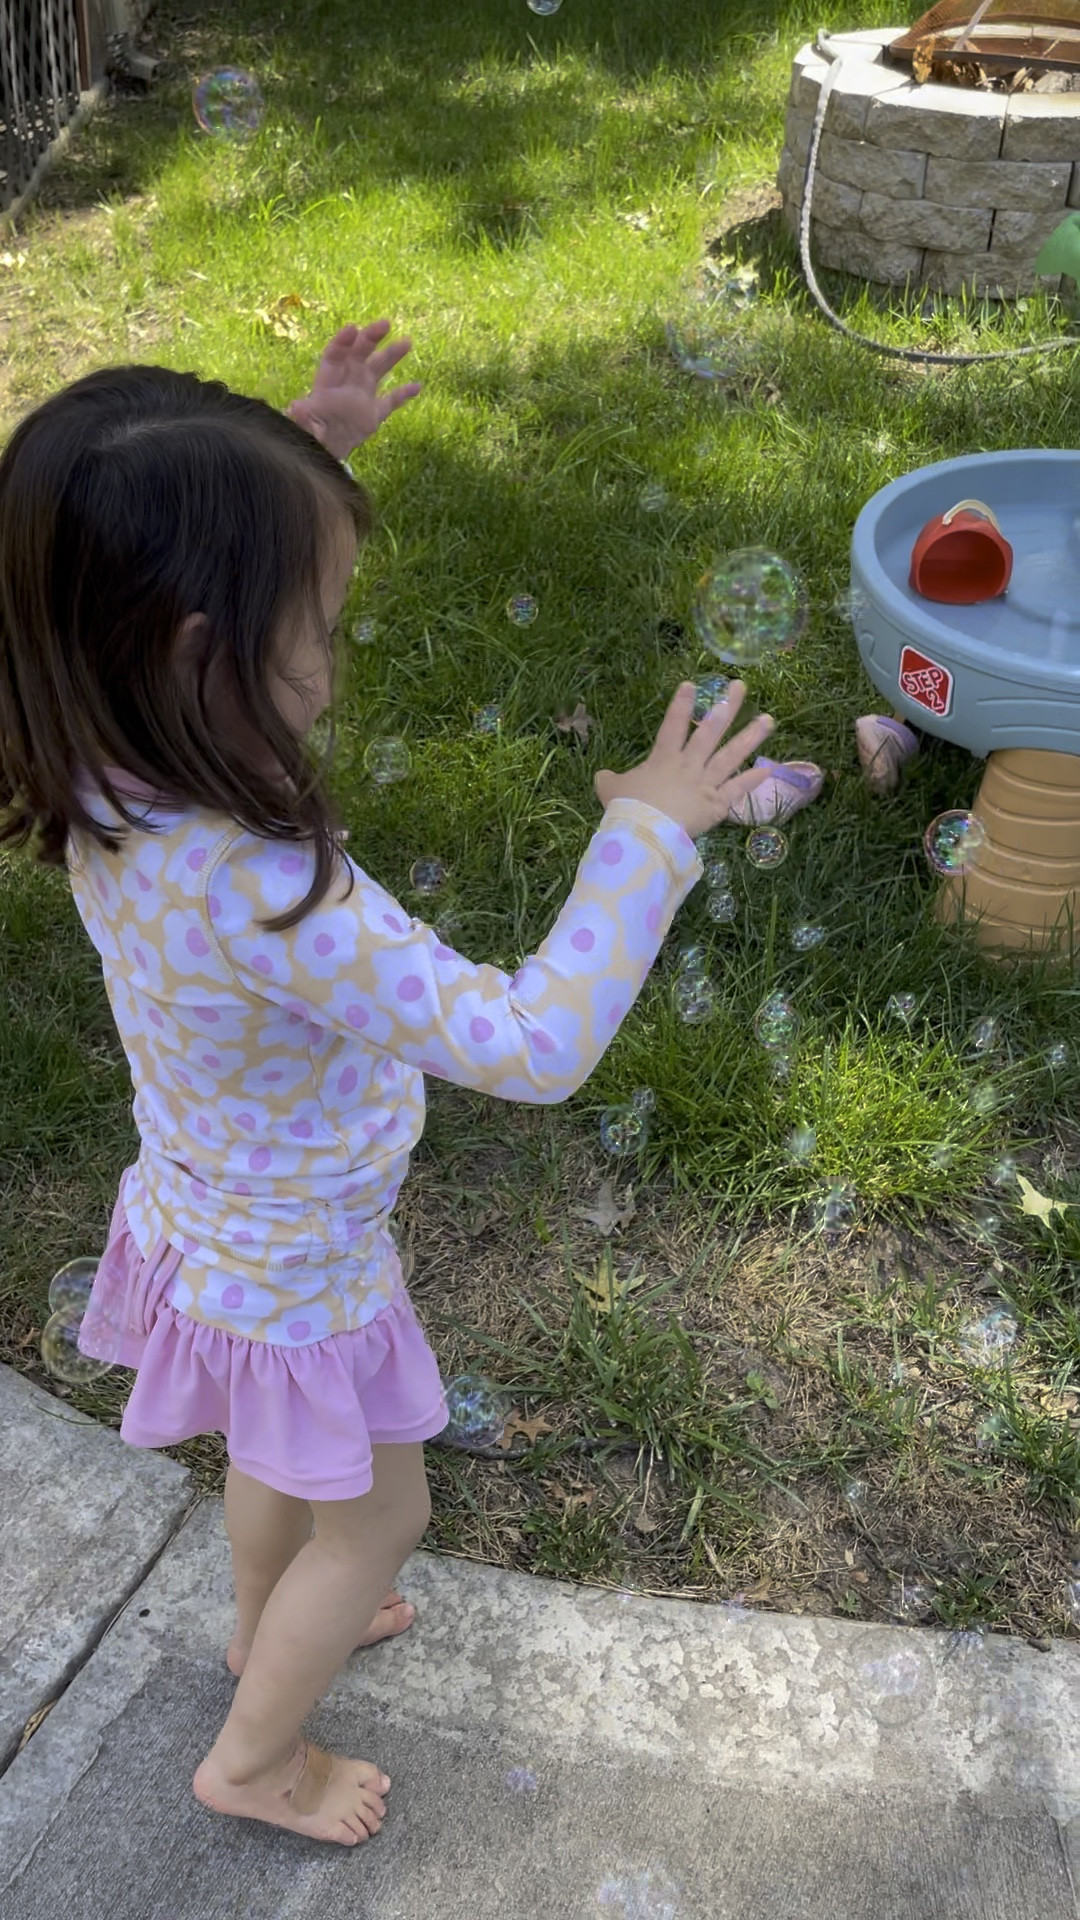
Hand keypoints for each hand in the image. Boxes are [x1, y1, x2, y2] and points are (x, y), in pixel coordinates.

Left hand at [286, 321, 421, 460]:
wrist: (325, 448)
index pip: (335, 355)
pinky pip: (391, 400)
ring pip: (378, 369)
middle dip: (370, 338)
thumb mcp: (304, 425)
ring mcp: (362, 395)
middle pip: (359, 354)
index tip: (353, 329)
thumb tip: (295, 409)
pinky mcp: (374, 413)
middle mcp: (347, 381)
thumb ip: (303, 417)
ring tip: (407, 341)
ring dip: (392, 355)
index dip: (343, 342)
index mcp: (327, 381)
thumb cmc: (311, 432)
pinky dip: (404, 394)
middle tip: (384, 324)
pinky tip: (417, 386)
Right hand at [594, 681, 775, 840]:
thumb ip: (610, 779)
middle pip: (710, 731)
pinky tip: (768, 768)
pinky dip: (751, 780)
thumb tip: (602, 776)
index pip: (673, 725)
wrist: (645, 833)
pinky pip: (736, 790)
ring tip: (768, 720)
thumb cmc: (626, 809)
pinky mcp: (716, 805)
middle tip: (741, 687)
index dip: (681, 705)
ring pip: (731, 756)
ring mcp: (705, 783)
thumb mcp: (610, 790)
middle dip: (726, 707)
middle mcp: (688, 765)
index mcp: (663, 758)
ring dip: (751, 737)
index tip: (691, 684)